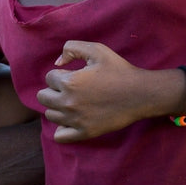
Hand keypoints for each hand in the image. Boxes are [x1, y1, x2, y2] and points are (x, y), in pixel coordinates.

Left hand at [37, 40, 156, 142]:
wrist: (142, 94)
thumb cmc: (120, 70)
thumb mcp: (97, 50)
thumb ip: (72, 48)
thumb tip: (57, 62)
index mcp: (69, 83)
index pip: (48, 78)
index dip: (61, 74)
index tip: (76, 76)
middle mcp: (68, 103)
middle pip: (43, 97)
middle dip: (54, 90)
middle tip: (72, 89)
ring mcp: (76, 120)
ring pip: (50, 115)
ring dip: (57, 107)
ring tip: (75, 102)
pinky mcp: (85, 133)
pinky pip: (59, 136)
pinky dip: (62, 128)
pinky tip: (72, 120)